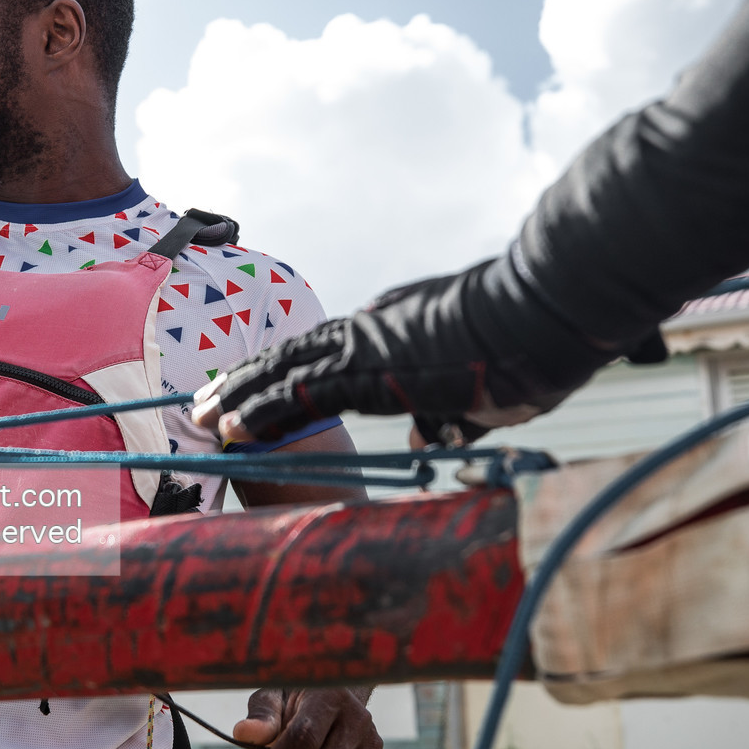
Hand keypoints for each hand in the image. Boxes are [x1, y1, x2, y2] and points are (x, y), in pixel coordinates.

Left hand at [193, 259, 613, 445]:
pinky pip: (300, 392)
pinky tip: (231, 426)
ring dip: (240, 397)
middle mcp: (370, 331)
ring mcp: (367, 346)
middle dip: (245, 383)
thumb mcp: (484, 390)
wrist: (547, 312)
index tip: (251, 391)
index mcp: (392, 330)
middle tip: (205, 403)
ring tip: (201, 417)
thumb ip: (449, 414)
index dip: (281, 375)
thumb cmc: (531, 348)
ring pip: (284, 372)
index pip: (322, 355)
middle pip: (291, 358)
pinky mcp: (371, 367)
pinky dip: (262, 410)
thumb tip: (428, 437)